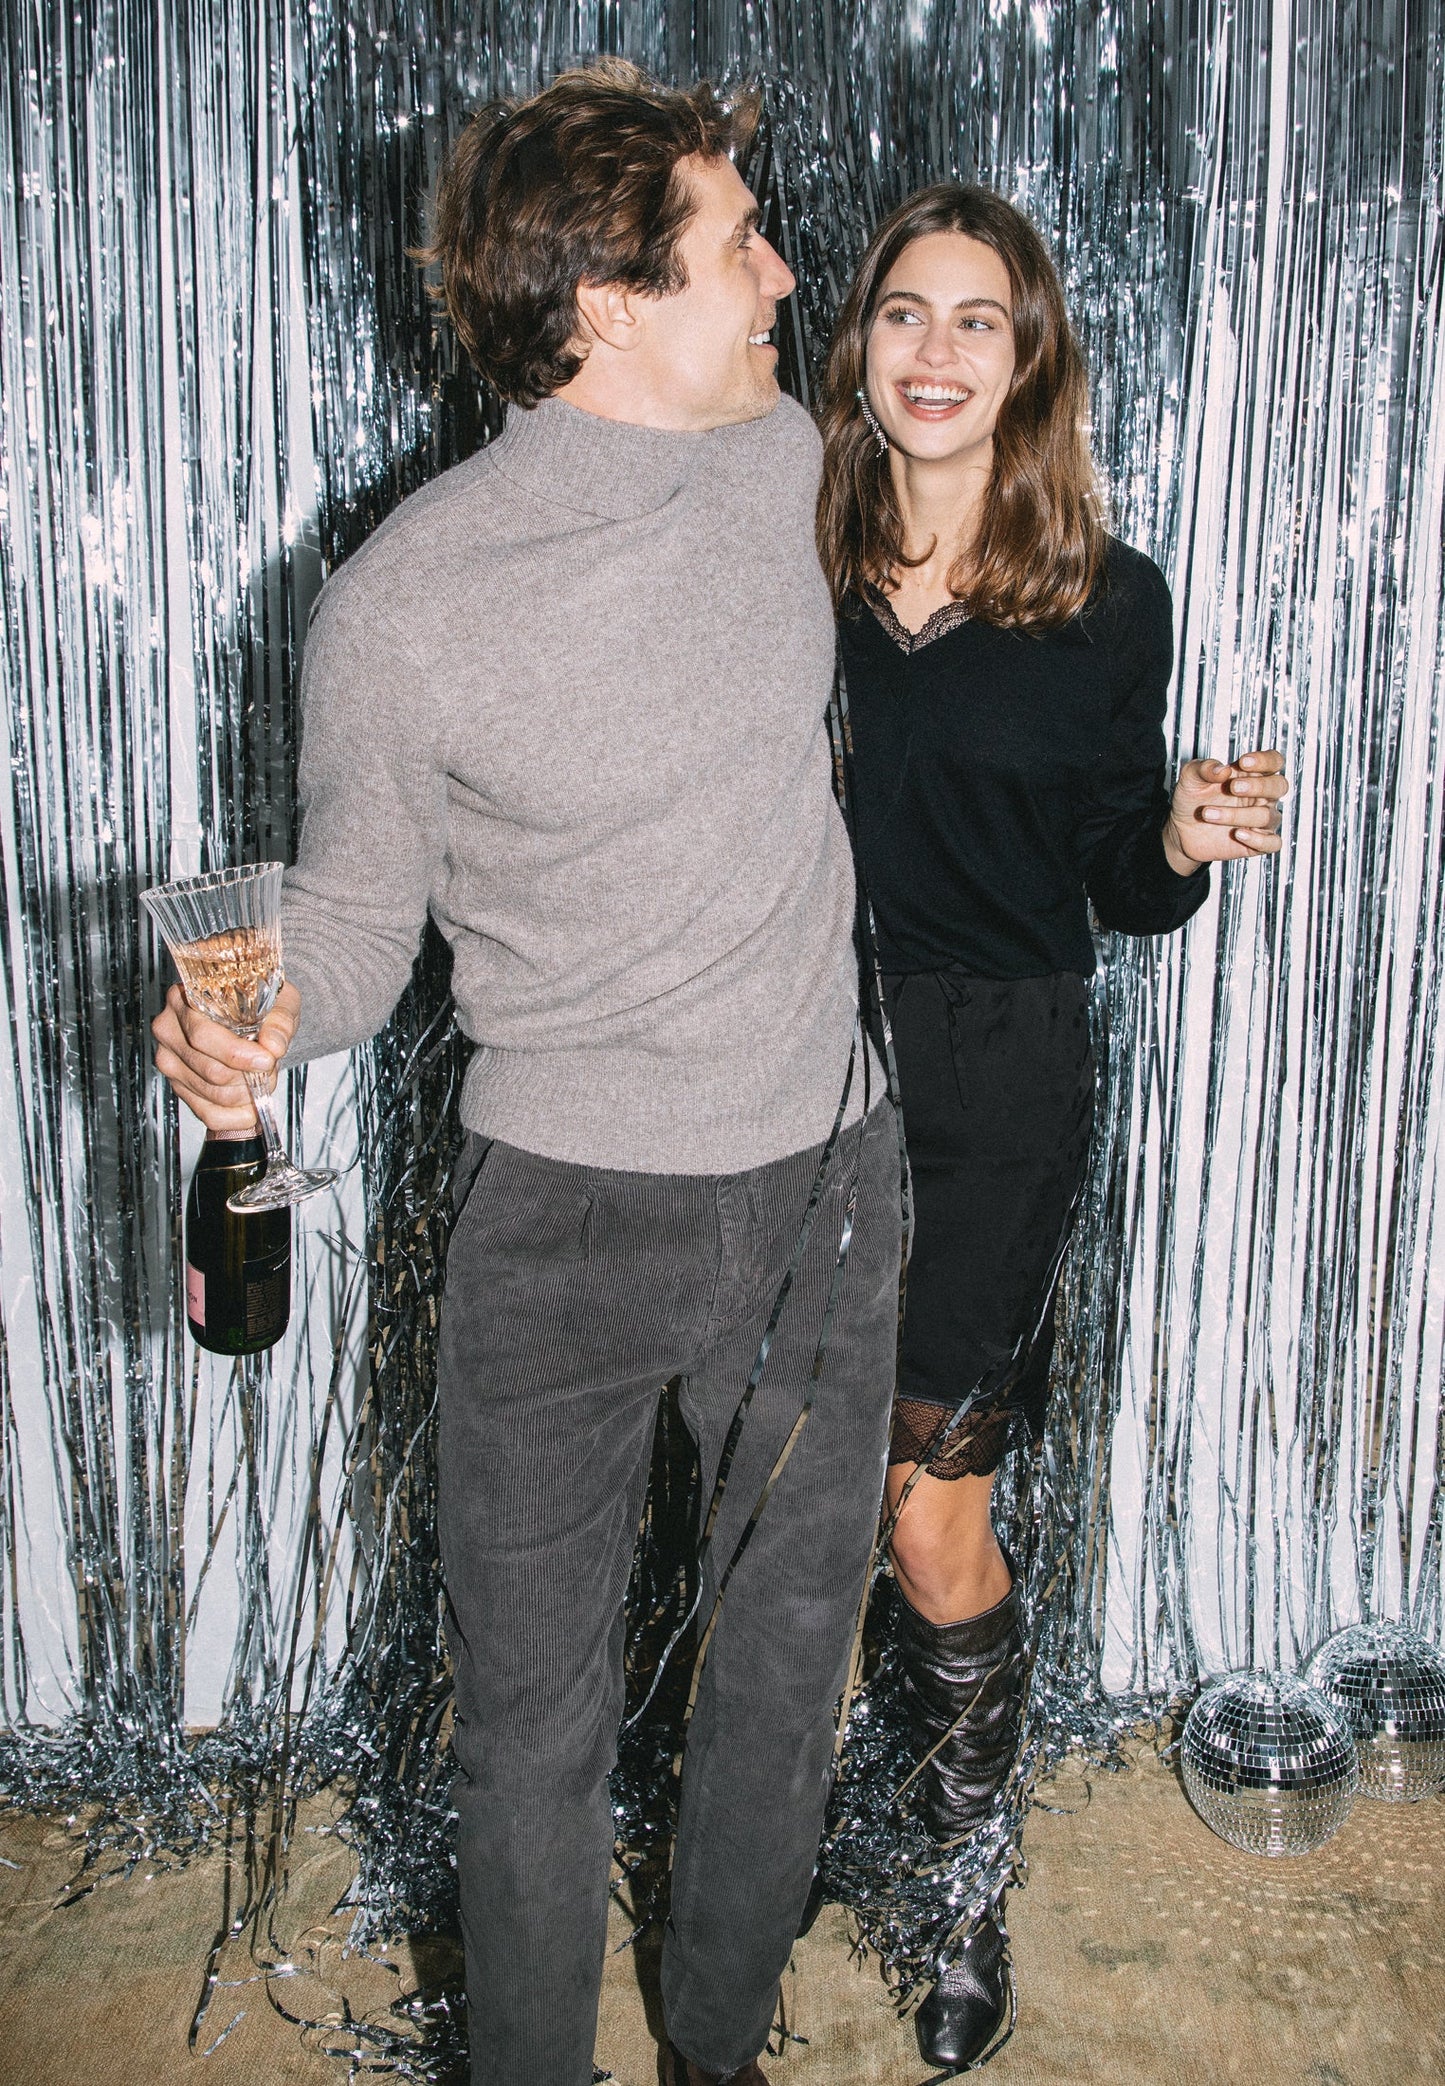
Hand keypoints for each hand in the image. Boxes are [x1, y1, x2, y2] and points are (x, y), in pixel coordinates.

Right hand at [151, 979, 300, 1133]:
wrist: (250, 1013)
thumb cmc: (257, 1002)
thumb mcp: (278, 1000)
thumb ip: (279, 1020)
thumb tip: (274, 1045)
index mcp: (185, 1000)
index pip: (203, 1036)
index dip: (237, 1055)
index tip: (265, 1060)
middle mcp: (170, 1030)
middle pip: (210, 1070)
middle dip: (249, 1077)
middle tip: (269, 1068)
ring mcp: (171, 1061)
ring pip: (212, 1094)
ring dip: (246, 1095)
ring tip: (261, 1079)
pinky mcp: (178, 1086)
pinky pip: (208, 1113)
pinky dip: (235, 1117)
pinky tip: (250, 1107)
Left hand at [1162, 749, 1287, 873]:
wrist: (1180, 829)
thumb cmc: (1192, 799)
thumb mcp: (1191, 777)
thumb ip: (1205, 768)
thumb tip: (1221, 770)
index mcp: (1250, 775)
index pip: (1274, 761)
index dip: (1265, 760)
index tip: (1243, 762)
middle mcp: (1259, 796)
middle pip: (1279, 786)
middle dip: (1258, 786)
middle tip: (1233, 787)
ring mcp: (1259, 820)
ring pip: (1268, 816)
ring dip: (1238, 815)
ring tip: (1209, 814)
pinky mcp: (1256, 842)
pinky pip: (1272, 843)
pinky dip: (1258, 840)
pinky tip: (1238, 834)